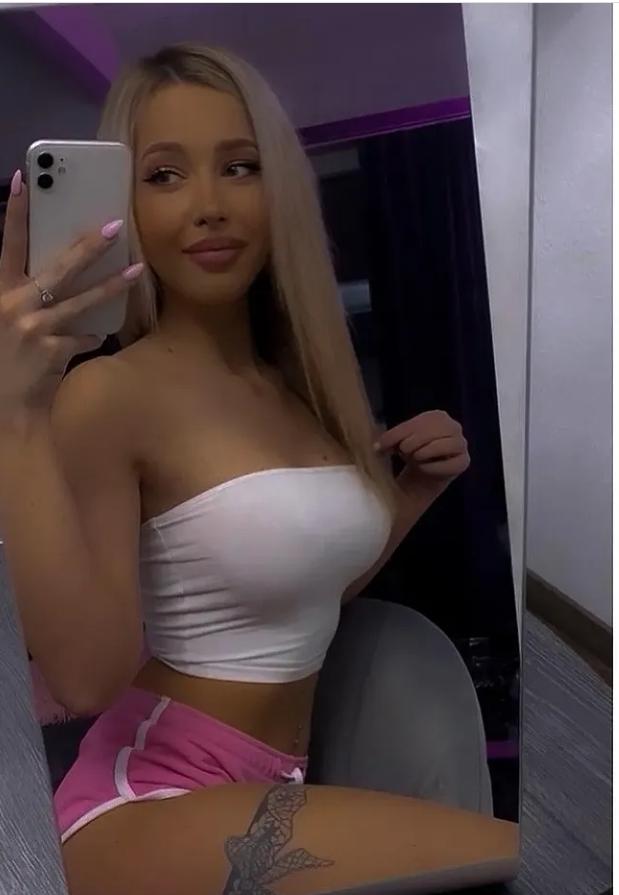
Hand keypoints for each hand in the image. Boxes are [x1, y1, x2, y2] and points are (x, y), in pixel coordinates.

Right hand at [0, 169, 142, 422]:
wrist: (5, 408)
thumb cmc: (2, 360)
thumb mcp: (2, 320)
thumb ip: (20, 297)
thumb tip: (47, 277)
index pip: (6, 244)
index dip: (14, 212)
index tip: (24, 180)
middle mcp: (15, 306)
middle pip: (58, 267)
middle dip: (88, 245)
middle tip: (115, 225)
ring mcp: (37, 329)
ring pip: (83, 301)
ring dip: (112, 285)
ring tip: (137, 270)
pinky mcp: (55, 351)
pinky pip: (84, 337)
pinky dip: (91, 335)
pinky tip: (97, 334)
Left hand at [374, 410, 469, 494]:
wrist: (423, 473)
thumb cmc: (411, 452)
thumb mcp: (398, 443)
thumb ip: (391, 440)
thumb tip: (376, 446)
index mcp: (437, 416)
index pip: (418, 422)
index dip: (398, 433)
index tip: (381, 446)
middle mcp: (453, 426)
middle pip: (432, 431)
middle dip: (412, 442)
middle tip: (403, 452)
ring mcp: (461, 444)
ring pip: (444, 445)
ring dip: (424, 453)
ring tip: (414, 459)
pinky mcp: (464, 462)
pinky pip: (450, 464)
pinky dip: (433, 468)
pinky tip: (424, 469)